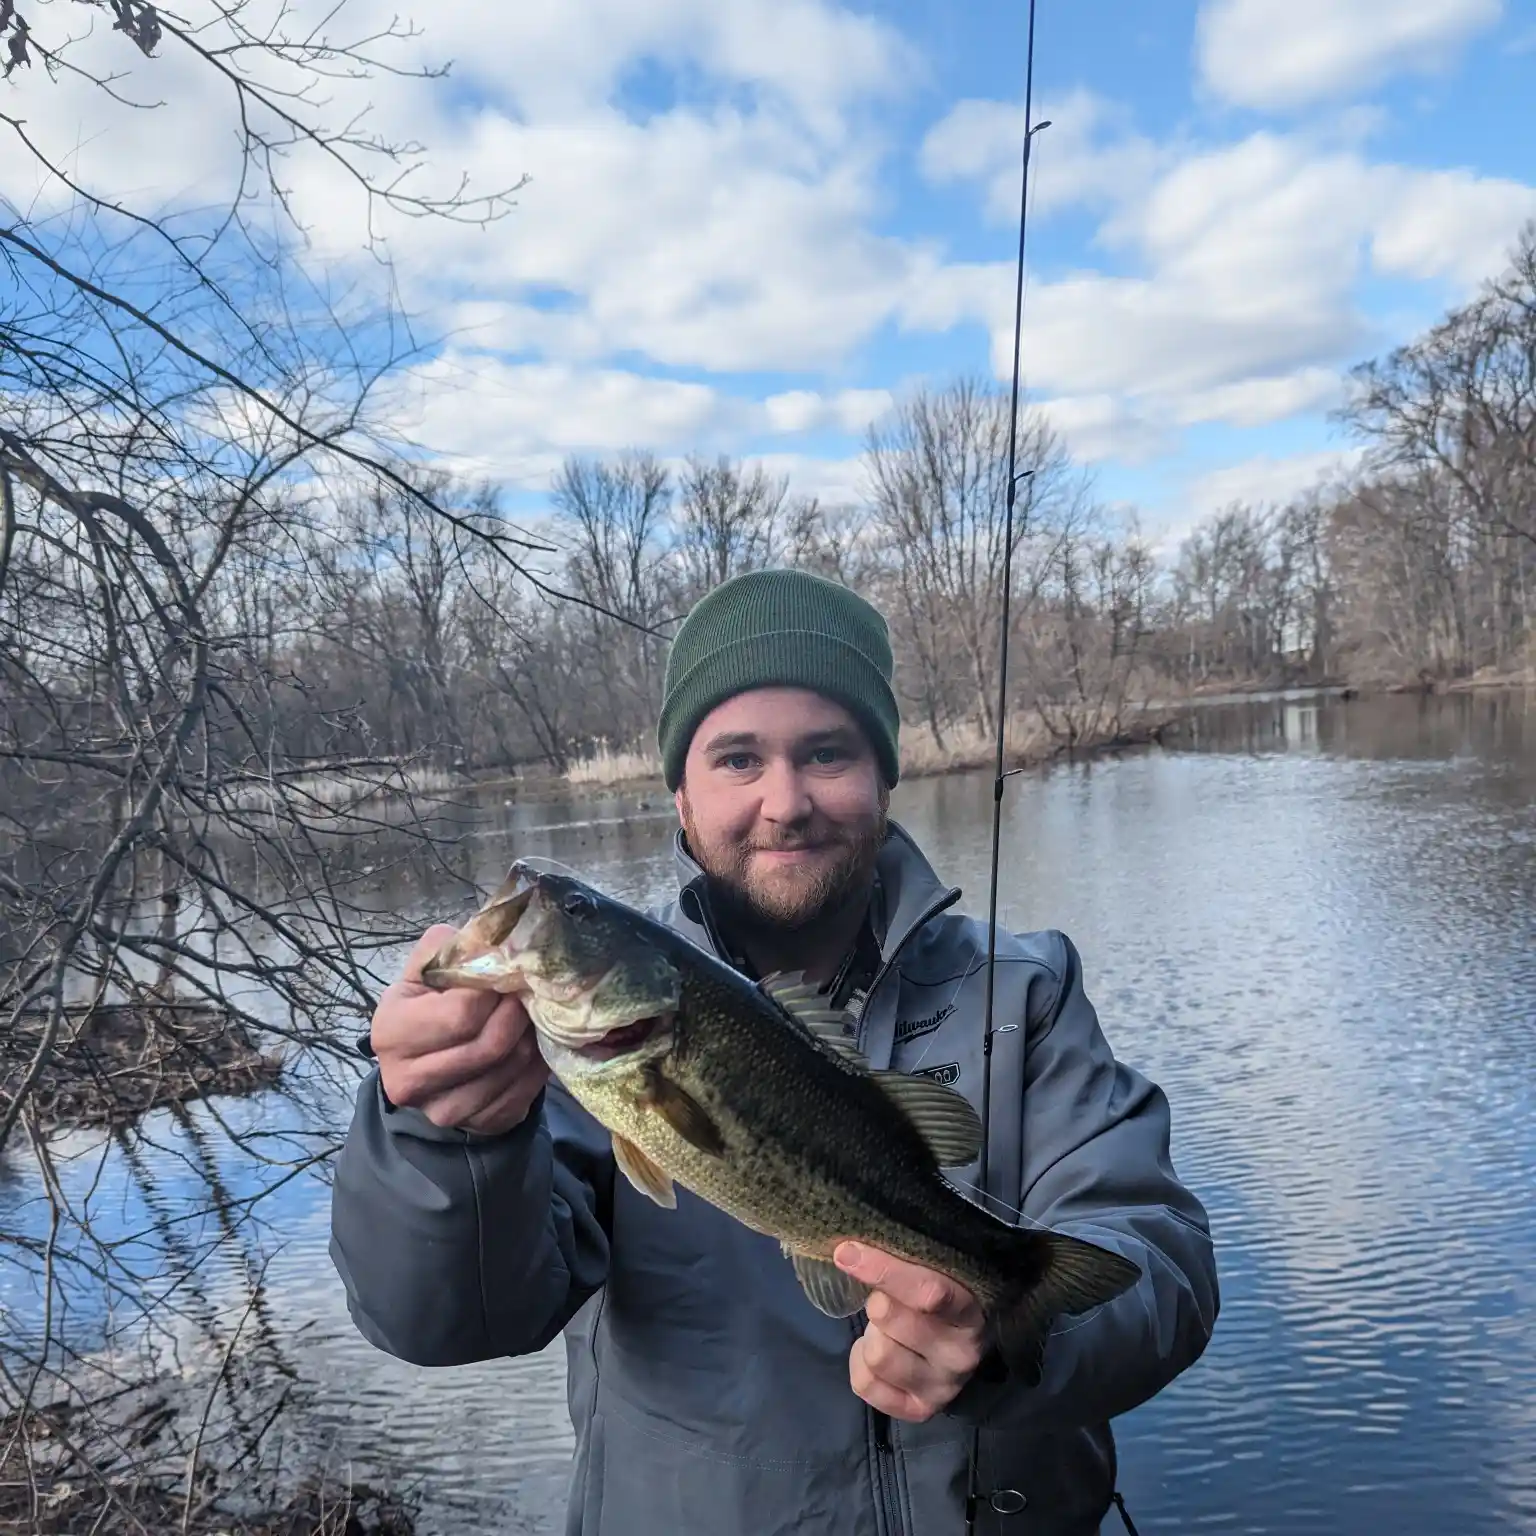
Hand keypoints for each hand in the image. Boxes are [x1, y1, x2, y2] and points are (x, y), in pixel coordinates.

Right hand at [371, 925, 549, 1134]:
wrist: (426, 1064)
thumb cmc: (428, 1006)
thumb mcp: (426, 971)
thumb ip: (449, 948)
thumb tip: (491, 937)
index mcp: (392, 1032)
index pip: (462, 1012)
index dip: (495, 989)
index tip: (508, 973)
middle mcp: (408, 1079)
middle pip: (488, 1044)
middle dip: (517, 1012)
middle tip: (529, 992)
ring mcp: (442, 1111)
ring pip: (510, 1068)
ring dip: (532, 1036)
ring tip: (533, 1013)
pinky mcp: (477, 1125)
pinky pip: (524, 1092)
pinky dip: (538, 1063)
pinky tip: (534, 1042)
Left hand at [836, 1242, 986, 1422]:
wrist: (961, 1349)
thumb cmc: (939, 1303)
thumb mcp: (934, 1276)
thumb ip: (906, 1264)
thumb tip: (851, 1248)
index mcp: (969, 1311)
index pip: (928, 1291)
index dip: (883, 1270)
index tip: (846, 1252)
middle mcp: (961, 1354)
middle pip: (889, 1319)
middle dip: (876, 1304)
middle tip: (884, 1302)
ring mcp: (943, 1387)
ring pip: (876, 1354)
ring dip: (871, 1336)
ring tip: (885, 1330)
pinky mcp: (920, 1410)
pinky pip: (865, 1384)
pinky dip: (859, 1362)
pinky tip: (875, 1352)